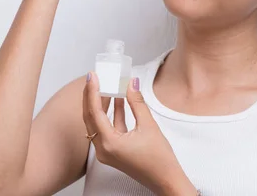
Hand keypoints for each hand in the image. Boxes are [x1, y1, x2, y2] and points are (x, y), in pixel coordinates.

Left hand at [83, 73, 196, 194]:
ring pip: (98, 123)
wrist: (166, 180)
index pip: (94, 112)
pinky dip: (111, 114)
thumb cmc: (159, 159)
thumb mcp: (149, 126)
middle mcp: (103, 149)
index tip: (92, 76)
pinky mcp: (113, 151)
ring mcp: (107, 151)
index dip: (92, 91)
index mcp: (109, 144)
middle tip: (94, 77)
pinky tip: (118, 100)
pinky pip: (107, 128)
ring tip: (106, 85)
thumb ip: (137, 103)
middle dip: (92, 96)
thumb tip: (131, 84)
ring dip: (102, 104)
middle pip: (90, 117)